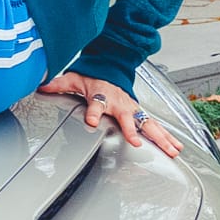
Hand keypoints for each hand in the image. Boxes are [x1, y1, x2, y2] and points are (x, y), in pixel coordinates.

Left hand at [38, 71, 183, 158]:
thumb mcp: (74, 79)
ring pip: (148, 124)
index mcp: (102, 95)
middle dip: (133, 130)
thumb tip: (41, 84)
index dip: (93, 112)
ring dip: (160, 137)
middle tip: (138, 143)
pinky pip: (155, 126)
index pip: (96, 103)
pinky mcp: (140, 114)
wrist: (111, 68)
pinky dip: (167, 136)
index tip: (92, 121)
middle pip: (128, 118)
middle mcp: (120, 103)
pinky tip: (178, 148)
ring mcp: (133, 109)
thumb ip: (59, 84)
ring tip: (172, 150)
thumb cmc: (92, 78)